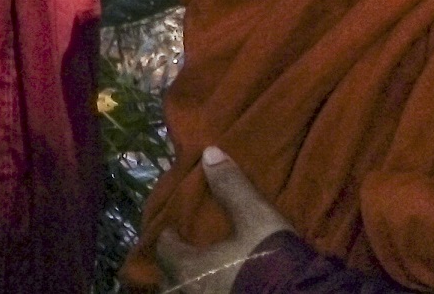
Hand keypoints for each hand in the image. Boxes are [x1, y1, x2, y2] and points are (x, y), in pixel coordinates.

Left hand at [156, 148, 292, 292]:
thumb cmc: (269, 260)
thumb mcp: (255, 218)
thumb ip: (231, 187)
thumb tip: (209, 153)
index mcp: (187, 268)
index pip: (164, 249)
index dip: (169, 236)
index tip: (176, 228)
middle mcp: (189, 292)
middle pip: (172, 276)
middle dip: (179, 263)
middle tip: (191, 250)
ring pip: (188, 291)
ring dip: (195, 280)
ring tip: (208, 268)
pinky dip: (211, 289)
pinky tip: (227, 284)